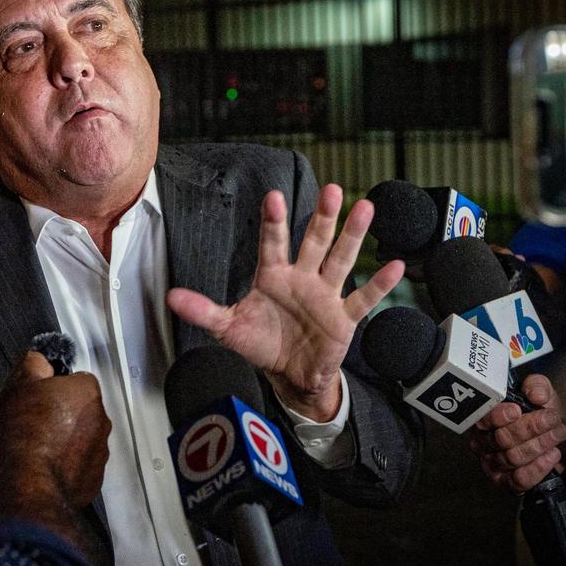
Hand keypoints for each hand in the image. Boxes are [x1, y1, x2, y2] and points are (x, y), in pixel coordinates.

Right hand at [0, 351, 110, 553]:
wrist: (25, 487)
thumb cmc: (20, 437)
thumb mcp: (15, 385)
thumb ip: (33, 363)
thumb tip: (39, 359)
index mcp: (86, 392)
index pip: (76, 379)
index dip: (54, 387)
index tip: (38, 396)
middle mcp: (100, 420)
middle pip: (82, 409)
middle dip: (62, 413)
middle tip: (34, 422)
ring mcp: (99, 452)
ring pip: (83, 438)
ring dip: (65, 440)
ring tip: (37, 448)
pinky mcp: (93, 479)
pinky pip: (80, 465)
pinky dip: (66, 465)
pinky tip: (44, 466)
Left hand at [167, 184, 403, 420]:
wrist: (290, 375)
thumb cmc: (261, 343)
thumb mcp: (229, 328)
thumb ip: (204, 310)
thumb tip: (170, 297)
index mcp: (273, 276)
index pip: (273, 243)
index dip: (274, 221)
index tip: (273, 196)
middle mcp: (302, 278)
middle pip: (314, 242)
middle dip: (321, 217)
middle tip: (331, 190)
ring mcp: (325, 295)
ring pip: (341, 260)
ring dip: (353, 236)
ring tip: (365, 208)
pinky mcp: (344, 318)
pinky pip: (364, 299)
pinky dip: (379, 284)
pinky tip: (395, 265)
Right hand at [467, 373, 565, 492]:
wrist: (553, 437)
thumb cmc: (540, 413)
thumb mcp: (540, 391)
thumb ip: (537, 385)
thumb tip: (536, 395)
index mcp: (483, 418)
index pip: (482, 420)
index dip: (498, 416)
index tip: (517, 410)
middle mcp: (482, 442)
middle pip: (502, 439)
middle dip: (531, 428)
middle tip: (553, 420)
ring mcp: (492, 464)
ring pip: (513, 457)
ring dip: (540, 445)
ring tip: (558, 434)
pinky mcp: (506, 483)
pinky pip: (519, 480)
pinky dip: (538, 468)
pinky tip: (552, 455)